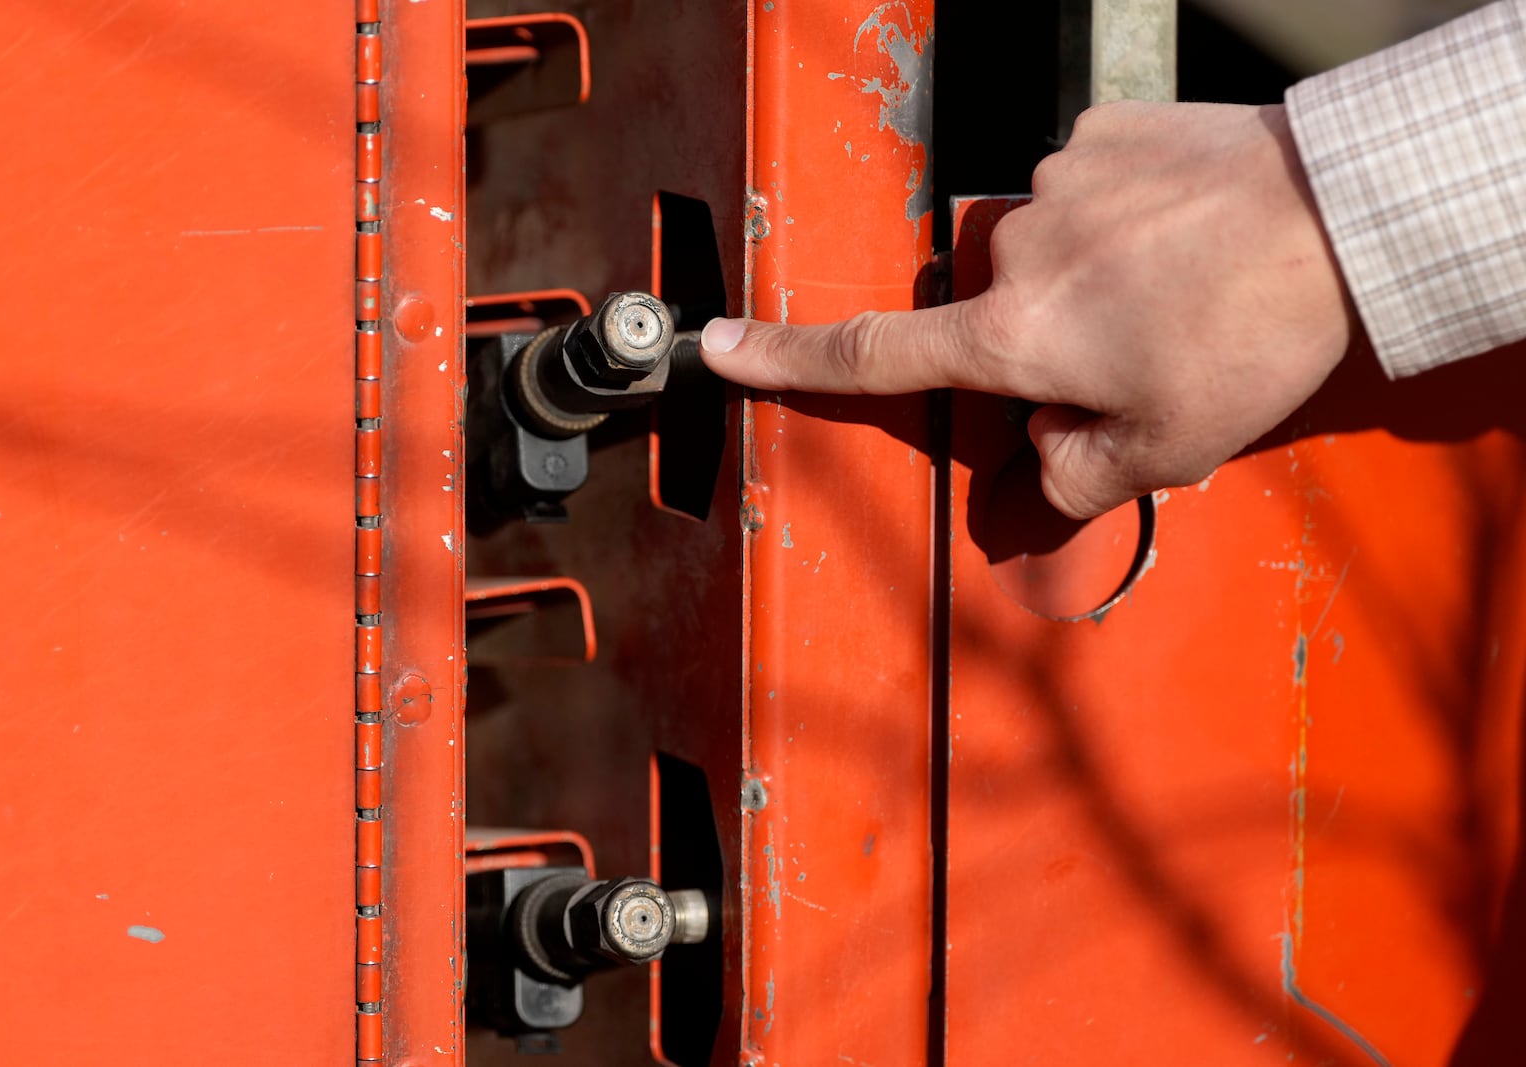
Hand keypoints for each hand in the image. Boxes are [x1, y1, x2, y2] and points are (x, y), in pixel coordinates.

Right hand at [700, 102, 1356, 518]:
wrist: (1342, 211)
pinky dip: (1119, 218)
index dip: (783, 358)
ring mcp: (1056, 183)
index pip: (870, 356)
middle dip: (1044, 341)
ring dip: (1091, 277)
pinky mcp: (1099, 133)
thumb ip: (1074, 478)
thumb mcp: (1166, 450)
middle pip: (991, 314)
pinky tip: (1181, 234)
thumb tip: (1037, 468)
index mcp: (1014, 336)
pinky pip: (1084, 188)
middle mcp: (1016, 253)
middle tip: (1136, 352)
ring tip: (1178, 290)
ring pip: (1044, 251)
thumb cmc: (1254, 332)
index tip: (719, 346)